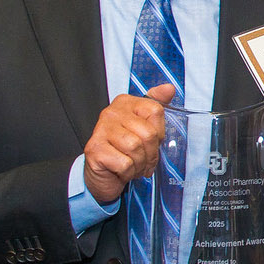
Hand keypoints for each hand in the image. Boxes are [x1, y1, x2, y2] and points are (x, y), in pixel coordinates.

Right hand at [83, 83, 176, 204]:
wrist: (104, 174)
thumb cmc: (126, 150)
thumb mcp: (145, 127)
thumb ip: (156, 106)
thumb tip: (169, 88)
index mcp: (125, 103)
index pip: (156, 111)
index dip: (159, 132)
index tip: (153, 141)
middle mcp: (110, 112)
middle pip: (148, 133)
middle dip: (151, 153)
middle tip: (145, 160)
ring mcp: (100, 130)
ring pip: (135, 148)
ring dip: (140, 163)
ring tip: (135, 165)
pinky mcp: (94, 149)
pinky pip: (125, 163)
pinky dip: (128, 172)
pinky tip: (123, 170)